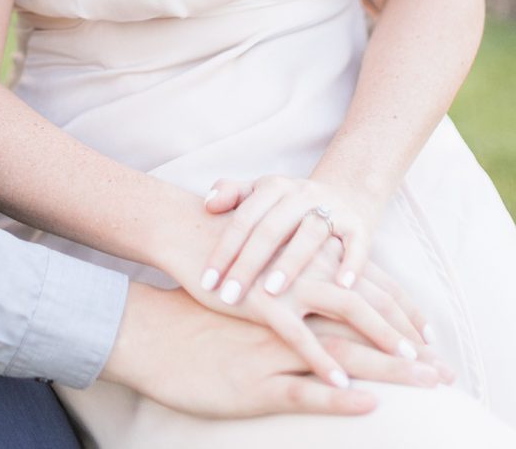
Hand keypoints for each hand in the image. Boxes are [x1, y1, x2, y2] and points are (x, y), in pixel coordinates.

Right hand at [179, 223, 441, 386]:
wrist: (179, 230)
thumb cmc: (224, 243)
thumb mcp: (273, 249)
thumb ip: (304, 262)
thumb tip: (333, 280)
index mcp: (315, 250)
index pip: (372, 280)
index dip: (403, 308)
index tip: (426, 336)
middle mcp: (310, 262)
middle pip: (370, 297)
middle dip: (405, 330)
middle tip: (433, 362)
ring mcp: (286, 279)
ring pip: (346, 312)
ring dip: (379, 342)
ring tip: (407, 370)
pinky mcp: (259, 300)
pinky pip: (298, 336)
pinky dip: (322, 361)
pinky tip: (343, 383)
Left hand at [202, 173, 379, 301]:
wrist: (346, 192)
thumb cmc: (288, 204)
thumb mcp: (258, 192)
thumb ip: (230, 194)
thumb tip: (208, 205)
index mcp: (273, 187)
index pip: (242, 220)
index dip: (223, 250)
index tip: (207, 281)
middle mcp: (302, 195)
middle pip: (270, 230)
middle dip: (248, 264)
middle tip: (229, 295)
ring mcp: (334, 209)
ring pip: (310, 236)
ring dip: (291, 263)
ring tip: (271, 292)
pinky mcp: (361, 226)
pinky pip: (357, 245)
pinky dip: (351, 264)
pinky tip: (340, 286)